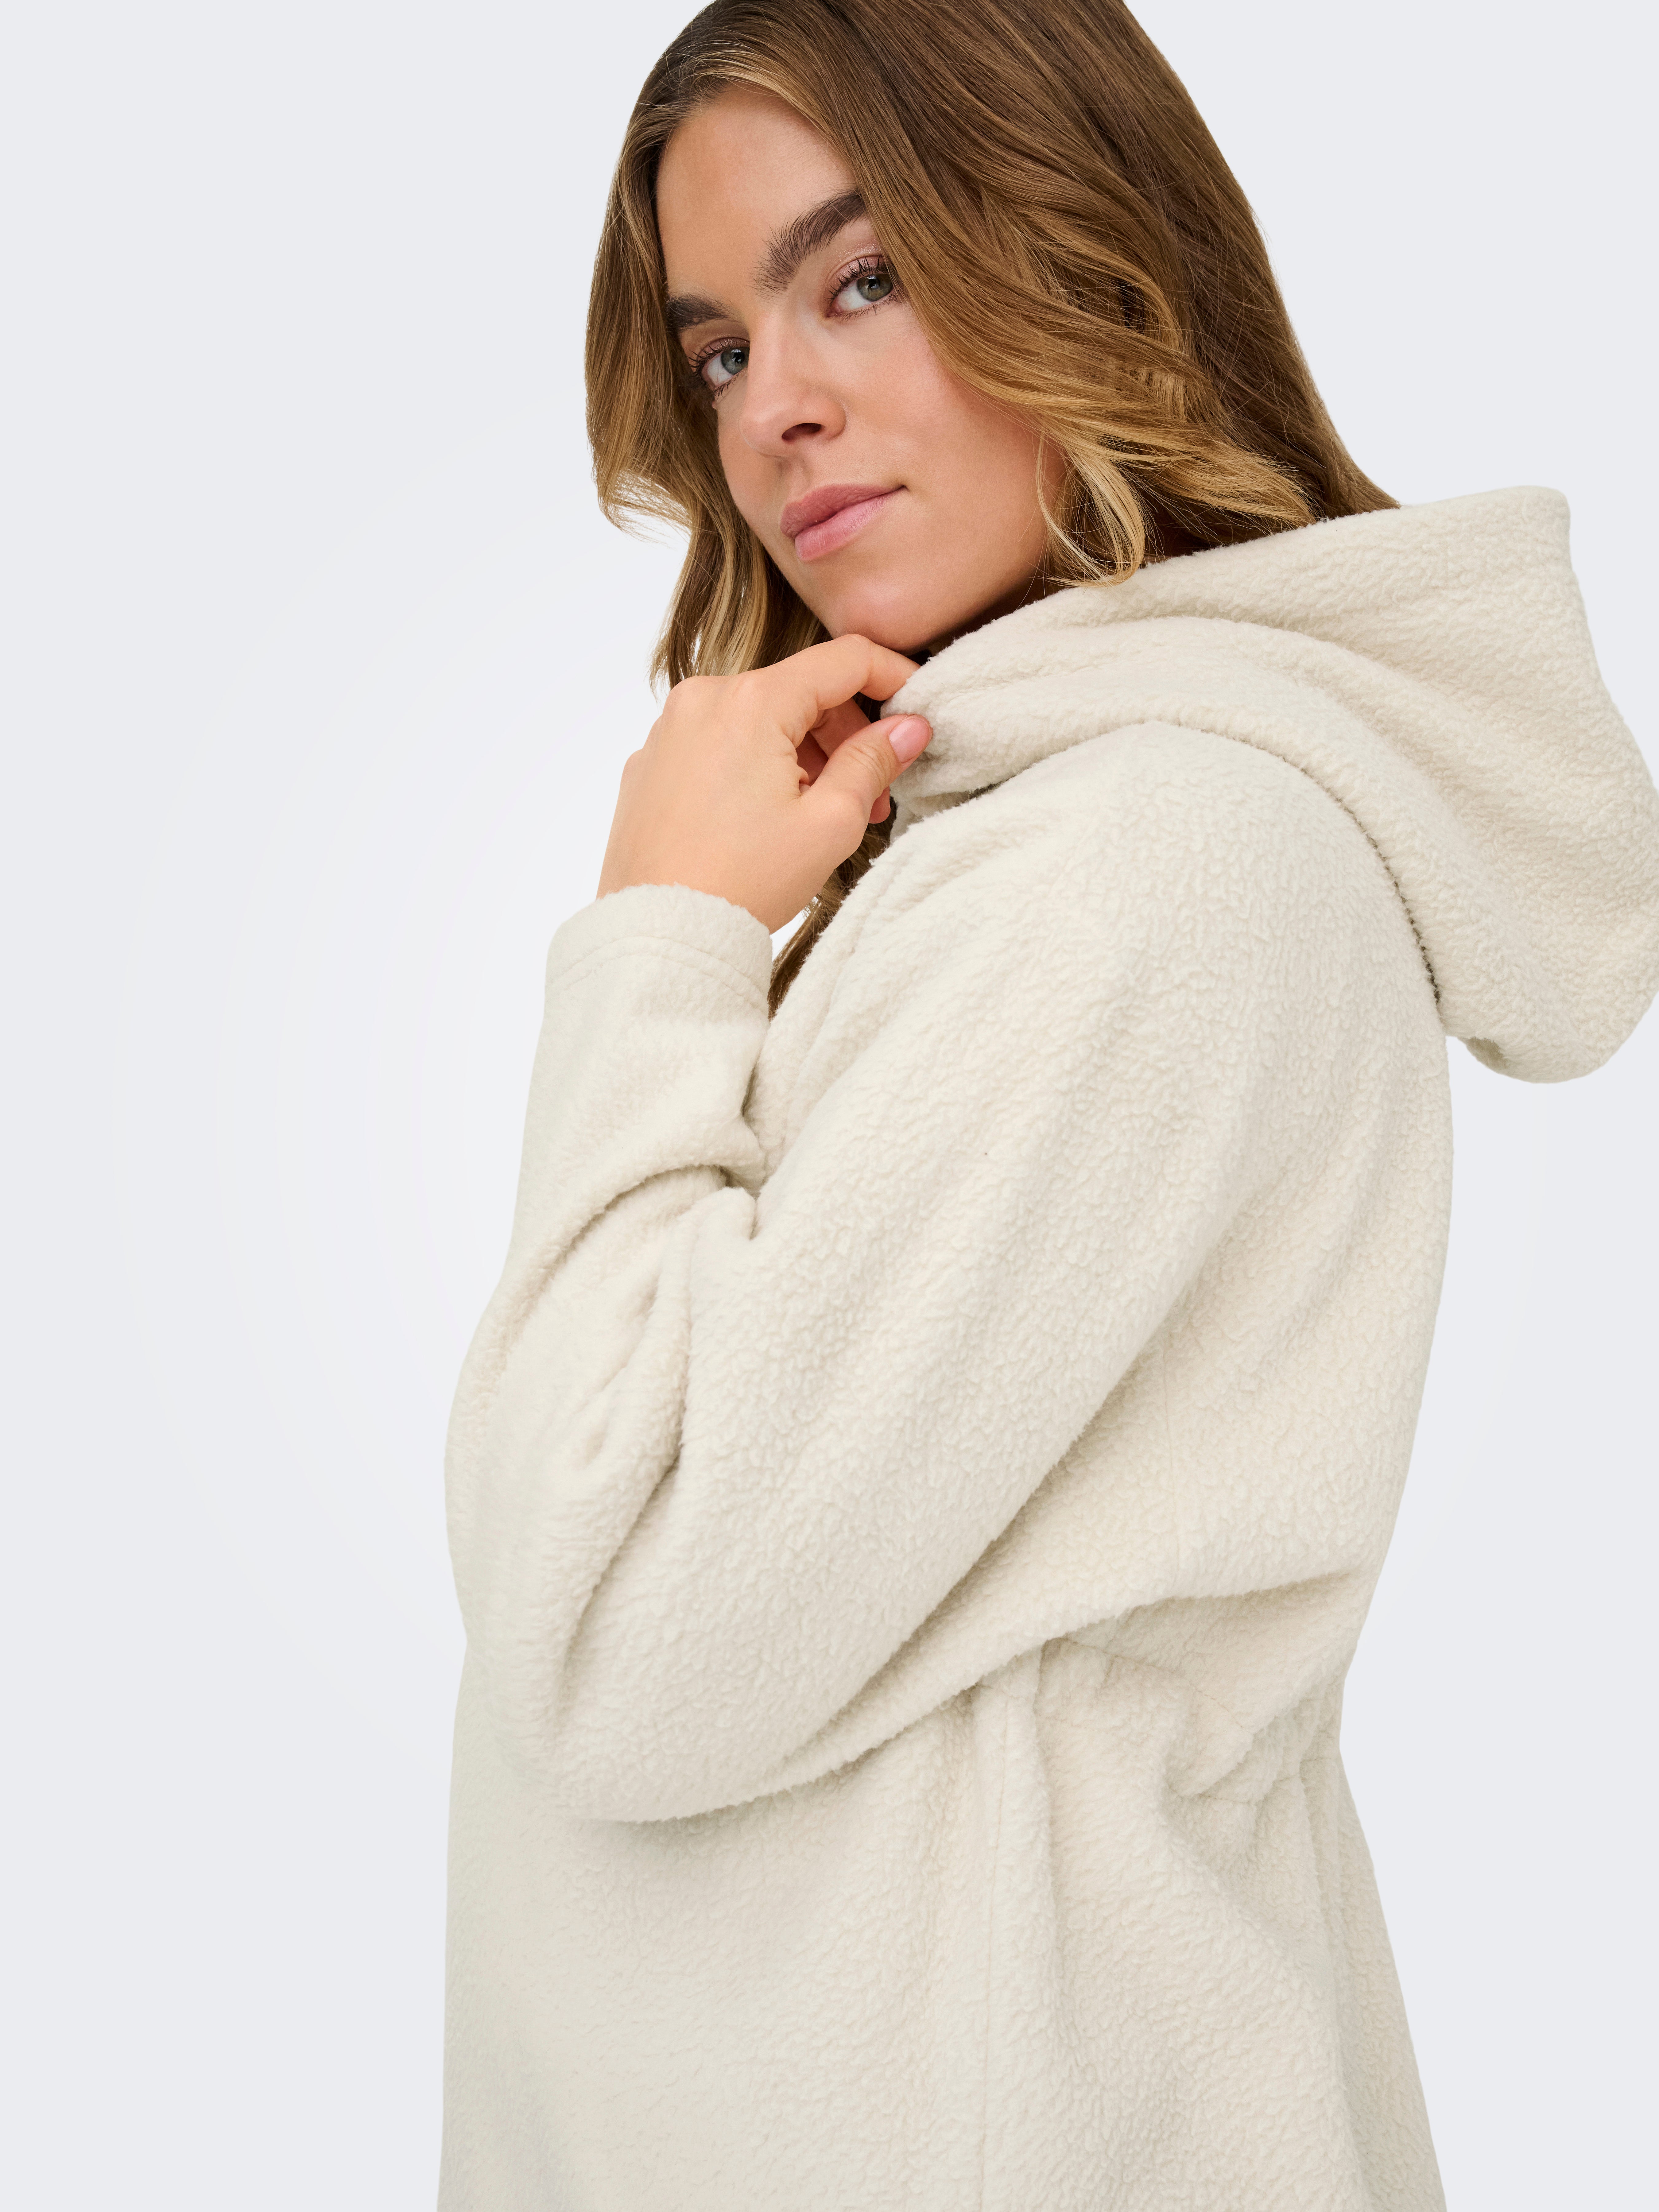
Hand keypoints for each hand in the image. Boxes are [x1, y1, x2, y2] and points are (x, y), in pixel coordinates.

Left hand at [595, 636, 932, 932]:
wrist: (659, 934)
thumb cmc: (741, 883)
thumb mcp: (829, 823)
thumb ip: (873, 762)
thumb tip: (909, 726)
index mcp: (750, 702)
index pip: (841, 660)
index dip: (890, 676)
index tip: (914, 706)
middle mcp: (701, 701)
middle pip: (797, 691)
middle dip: (844, 736)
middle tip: (871, 793)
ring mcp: (669, 732)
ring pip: (758, 719)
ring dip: (802, 755)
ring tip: (820, 815)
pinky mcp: (650, 765)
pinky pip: (718, 745)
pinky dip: (754, 767)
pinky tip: (768, 819)